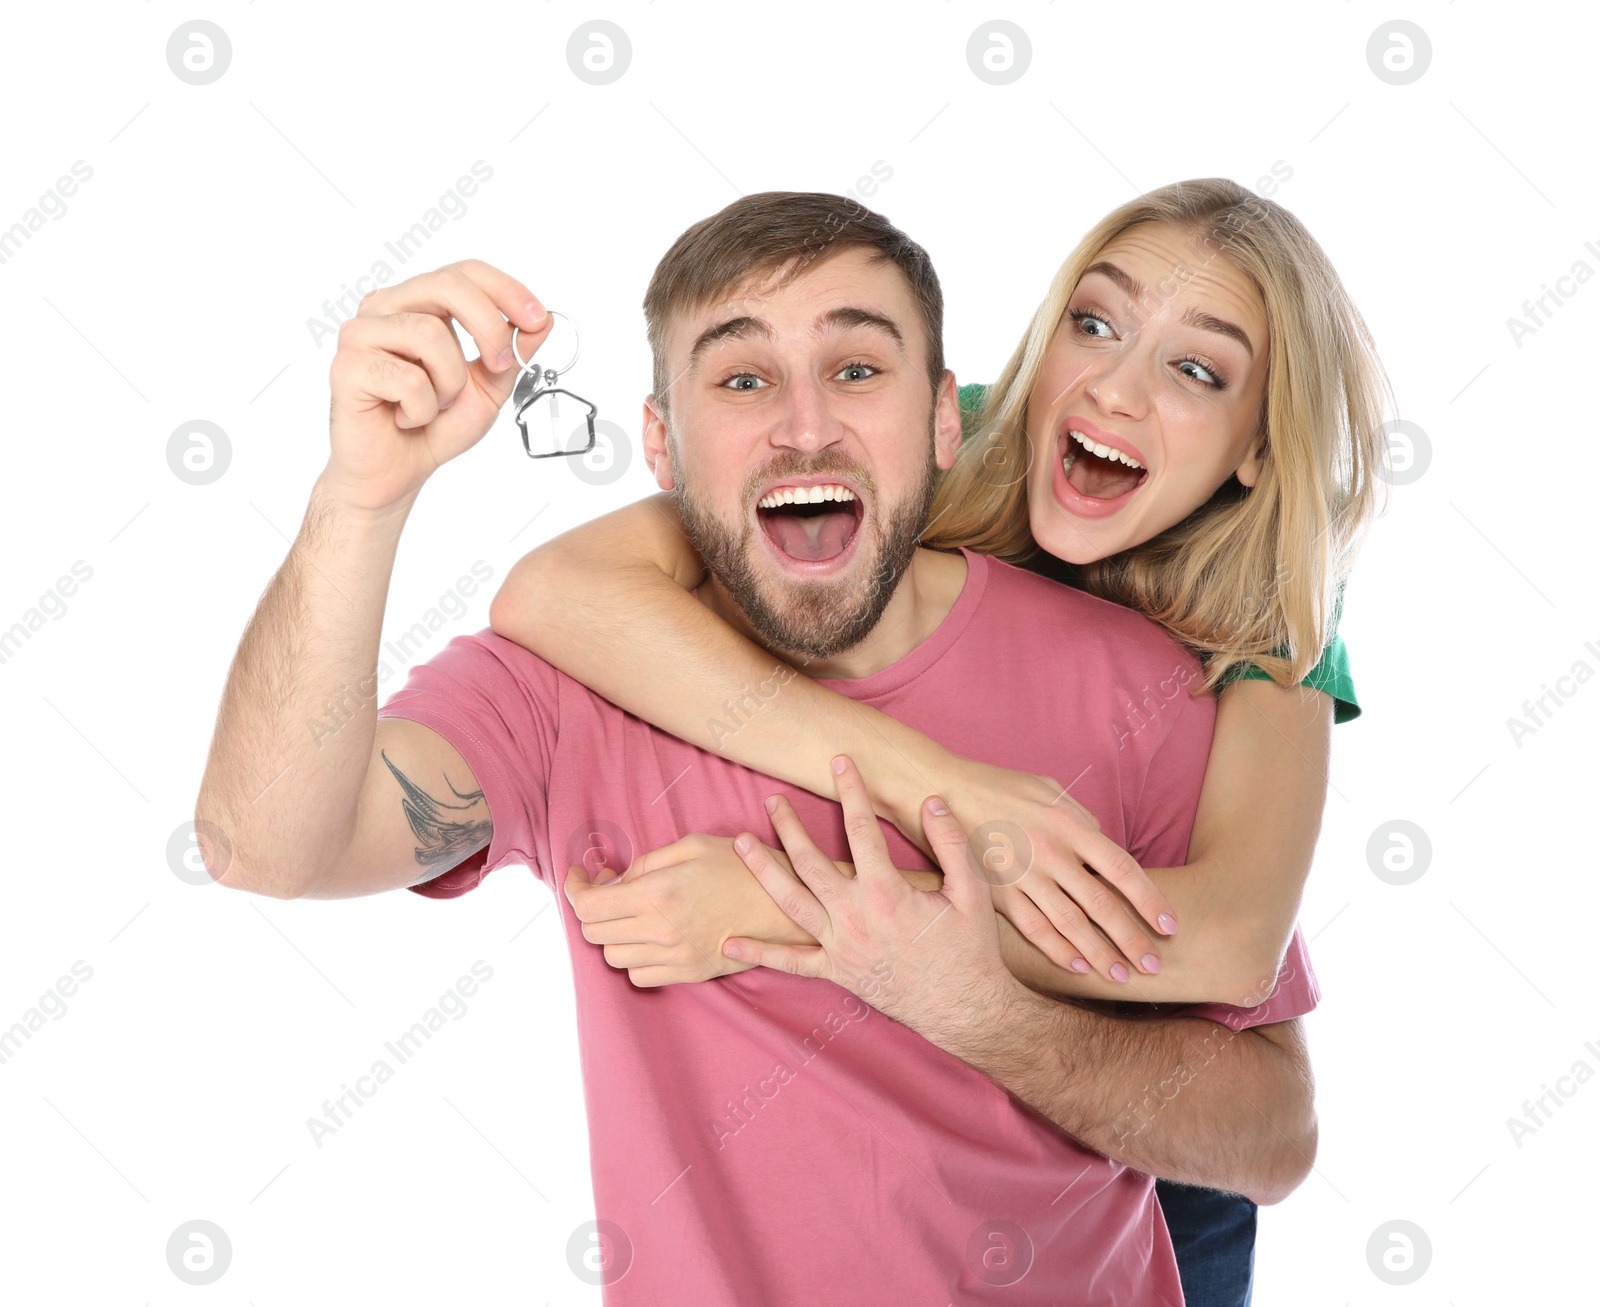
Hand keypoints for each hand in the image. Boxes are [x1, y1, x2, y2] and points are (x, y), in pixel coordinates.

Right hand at [323, 259, 551, 514]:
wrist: (397, 473)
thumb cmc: (436, 425)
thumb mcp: (489, 387)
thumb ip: (512, 352)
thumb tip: (543, 320)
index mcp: (418, 303)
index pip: (464, 272)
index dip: (505, 290)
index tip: (536, 318)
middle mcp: (385, 308)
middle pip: (447, 285)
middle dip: (488, 326)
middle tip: (499, 367)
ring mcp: (360, 333)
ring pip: (429, 333)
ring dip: (449, 382)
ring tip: (434, 405)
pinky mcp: (346, 366)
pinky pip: (406, 377)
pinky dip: (421, 408)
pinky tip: (406, 418)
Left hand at [562, 833, 813, 986]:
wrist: (788, 906)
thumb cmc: (744, 868)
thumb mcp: (693, 846)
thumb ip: (647, 862)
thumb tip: (617, 880)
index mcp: (657, 894)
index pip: (588, 905)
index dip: (574, 888)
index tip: (580, 876)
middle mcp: (660, 931)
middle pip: (593, 932)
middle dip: (590, 908)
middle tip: (608, 887)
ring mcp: (674, 958)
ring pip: (612, 956)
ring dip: (612, 933)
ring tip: (629, 913)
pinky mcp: (689, 974)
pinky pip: (639, 976)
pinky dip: (633, 958)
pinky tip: (648, 937)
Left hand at [723, 756, 1018, 1043]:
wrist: (965, 1008)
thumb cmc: (971, 948)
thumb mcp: (972, 891)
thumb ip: (950, 843)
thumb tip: (931, 800)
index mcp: (886, 891)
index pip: (861, 829)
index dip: (851, 791)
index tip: (839, 762)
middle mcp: (855, 916)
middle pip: (810, 861)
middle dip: (788, 826)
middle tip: (772, 800)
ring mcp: (841, 945)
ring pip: (790, 901)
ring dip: (763, 869)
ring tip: (740, 842)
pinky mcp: (837, 972)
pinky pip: (791, 962)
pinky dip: (759, 953)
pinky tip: (728, 942)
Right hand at [941, 757, 1176, 982]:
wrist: (937, 790)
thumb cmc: (995, 785)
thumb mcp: (1046, 789)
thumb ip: (1080, 817)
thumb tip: (1104, 842)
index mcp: (1069, 824)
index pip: (1123, 869)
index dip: (1150, 900)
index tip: (1170, 925)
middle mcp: (1051, 853)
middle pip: (1102, 904)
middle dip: (1132, 938)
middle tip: (1155, 964)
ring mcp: (1023, 875)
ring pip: (1070, 923)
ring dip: (1099, 953)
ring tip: (1122, 977)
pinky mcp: (995, 892)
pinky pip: (1033, 927)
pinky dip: (1058, 950)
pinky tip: (1078, 966)